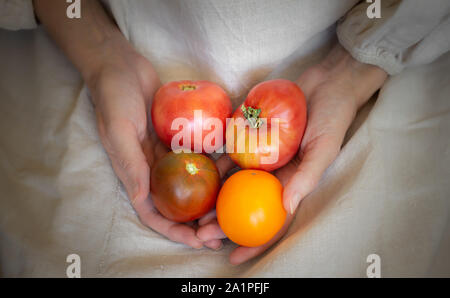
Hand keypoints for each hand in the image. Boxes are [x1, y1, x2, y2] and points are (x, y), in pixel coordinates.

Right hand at [34, 0, 221, 248]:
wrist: (121, 66)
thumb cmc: (114, 97)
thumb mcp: (118, 130)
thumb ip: (130, 164)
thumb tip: (141, 198)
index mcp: (134, 173)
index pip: (153, 212)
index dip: (173, 230)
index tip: (197, 241)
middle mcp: (151, 169)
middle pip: (176, 203)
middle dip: (197, 220)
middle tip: (222, 229)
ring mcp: (165, 153)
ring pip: (190, 182)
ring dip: (209, 194)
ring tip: (233, 203)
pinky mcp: (177, 137)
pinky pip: (197, 155)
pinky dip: (212, 163)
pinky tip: (233, 168)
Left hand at [197, 44, 386, 263]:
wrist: (325, 83)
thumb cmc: (332, 118)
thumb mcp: (324, 149)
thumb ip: (306, 177)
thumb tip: (286, 207)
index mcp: (291, 184)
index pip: (271, 221)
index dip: (254, 242)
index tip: (232, 256)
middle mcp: (273, 175)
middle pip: (245, 206)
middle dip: (224, 224)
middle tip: (200, 233)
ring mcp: (260, 157)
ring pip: (232, 184)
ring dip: (213, 199)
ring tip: (193, 211)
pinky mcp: (250, 138)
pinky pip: (229, 155)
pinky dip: (215, 167)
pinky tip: (197, 175)